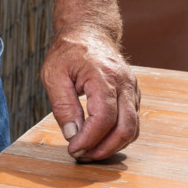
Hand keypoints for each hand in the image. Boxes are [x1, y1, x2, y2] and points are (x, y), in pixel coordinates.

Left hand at [39, 28, 140, 161]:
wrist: (89, 31)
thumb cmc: (68, 52)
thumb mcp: (53, 75)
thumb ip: (63, 106)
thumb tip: (72, 135)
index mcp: (104, 76)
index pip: (104, 118)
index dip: (89, 139)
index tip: (73, 149)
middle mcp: (124, 84)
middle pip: (125, 128)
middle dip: (103, 149)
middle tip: (82, 156)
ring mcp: (132, 89)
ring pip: (133, 129)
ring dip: (112, 147)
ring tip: (89, 151)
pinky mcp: (133, 95)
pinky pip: (132, 123)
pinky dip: (118, 137)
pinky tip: (99, 140)